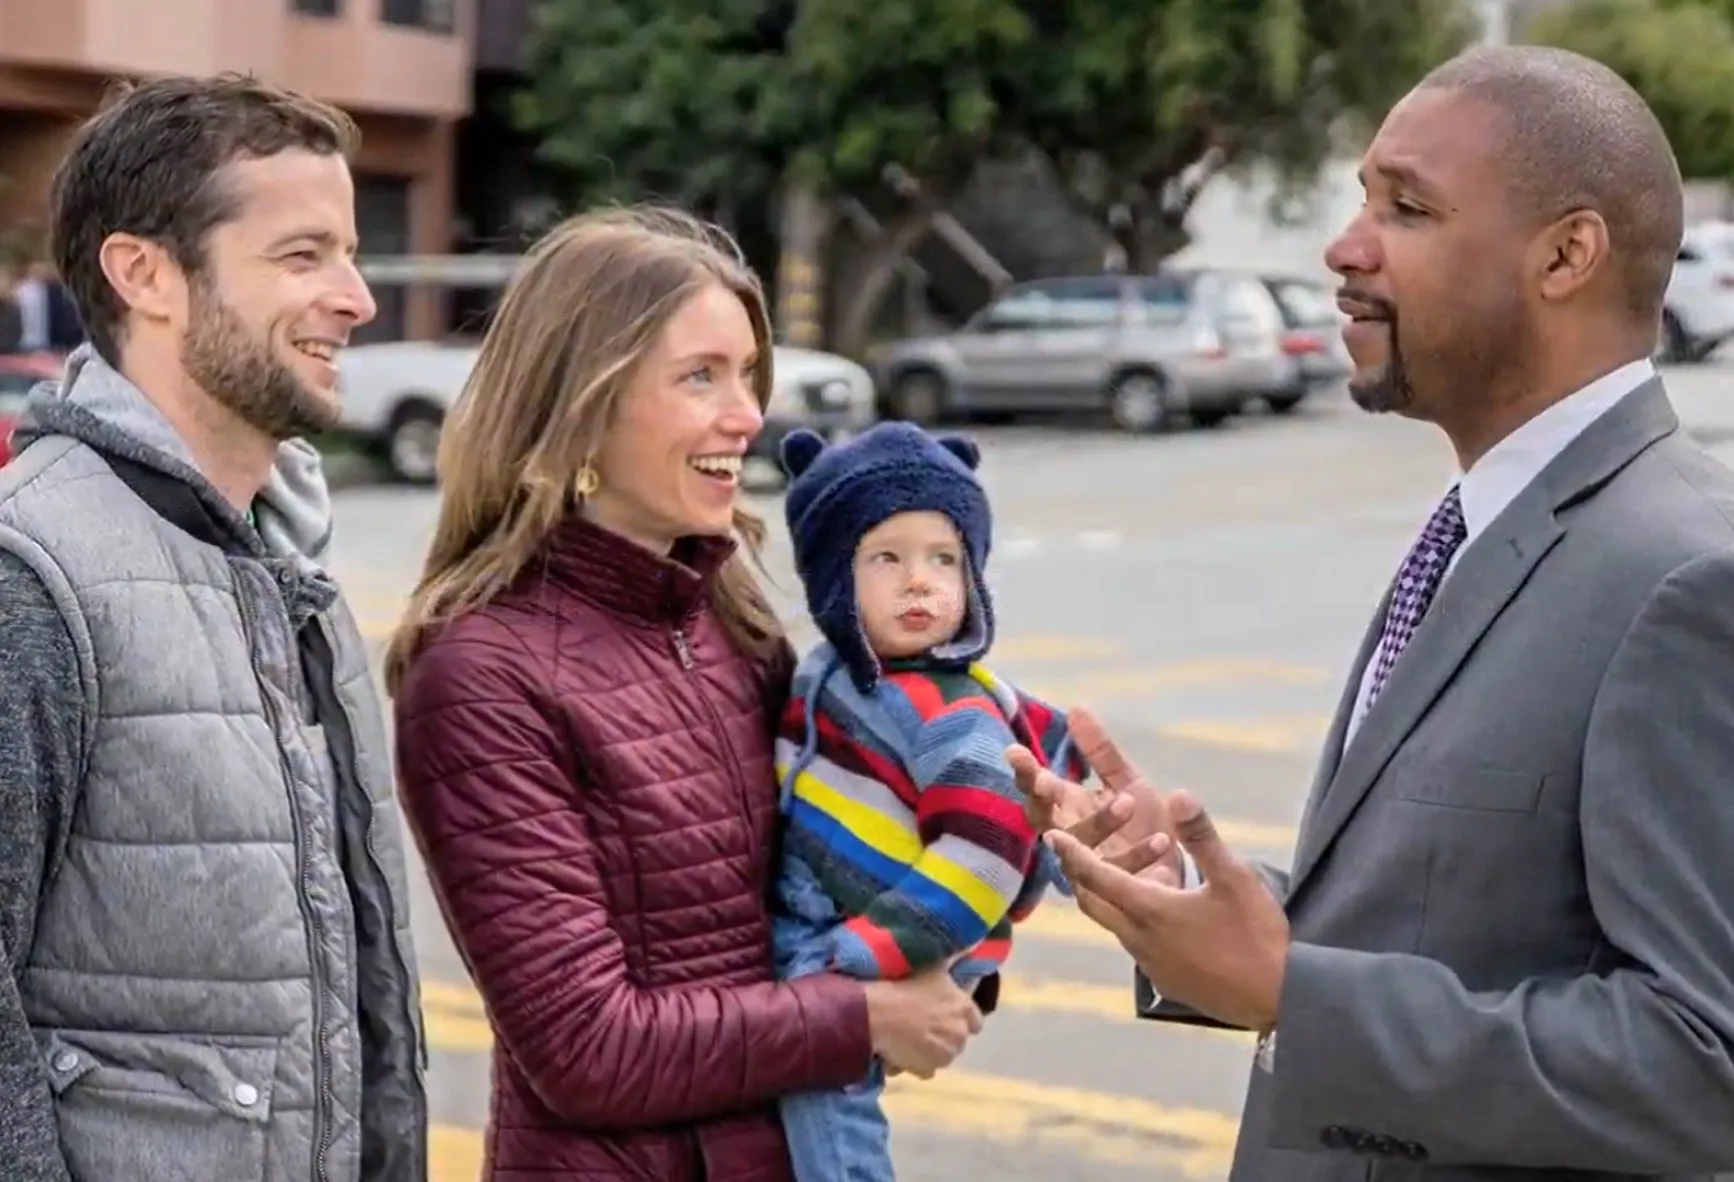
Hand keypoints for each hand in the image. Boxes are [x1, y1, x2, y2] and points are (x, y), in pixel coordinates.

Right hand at [861, 960, 983, 1078]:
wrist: (880, 1013)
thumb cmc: (904, 984)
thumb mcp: (933, 965)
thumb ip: (952, 961)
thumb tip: (967, 948)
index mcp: (964, 1007)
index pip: (976, 1021)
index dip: (961, 1018)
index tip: (946, 1014)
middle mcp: (960, 1032)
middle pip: (958, 1038)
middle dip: (946, 1034)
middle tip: (924, 1024)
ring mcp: (946, 1053)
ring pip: (943, 1054)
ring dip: (932, 1049)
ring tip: (910, 1038)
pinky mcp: (929, 1069)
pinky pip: (927, 1069)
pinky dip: (918, 1064)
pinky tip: (903, 1052)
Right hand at [1008, 707, 1181, 885]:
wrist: (1175, 876)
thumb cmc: (1141, 827)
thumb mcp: (1126, 782)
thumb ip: (1101, 752)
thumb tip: (1075, 708)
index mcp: (1067, 810)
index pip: (1037, 790)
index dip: (1024, 773)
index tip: (1015, 752)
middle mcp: (1068, 840)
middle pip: (1044, 821)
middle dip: (1043, 802)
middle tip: (1049, 782)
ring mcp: (1086, 871)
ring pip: (1078, 850)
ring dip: (1099, 823)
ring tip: (1128, 800)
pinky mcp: (1113, 897)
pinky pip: (1120, 876)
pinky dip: (1140, 855)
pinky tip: (1163, 839)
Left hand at [1047, 789, 1290, 1031]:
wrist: (1278, 999)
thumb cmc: (1256, 936)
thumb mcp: (1235, 878)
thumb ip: (1202, 836)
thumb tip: (1178, 794)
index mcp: (1151, 910)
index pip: (1096, 876)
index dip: (1072, 852)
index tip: (1049, 833)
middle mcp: (1140, 938)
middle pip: (1093, 902)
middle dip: (1078, 875)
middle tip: (1068, 850)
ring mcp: (1150, 962)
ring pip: (1112, 924)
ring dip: (1103, 897)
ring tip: (1104, 873)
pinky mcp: (1164, 978)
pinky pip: (1132, 942)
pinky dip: (1126, 918)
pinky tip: (1145, 910)